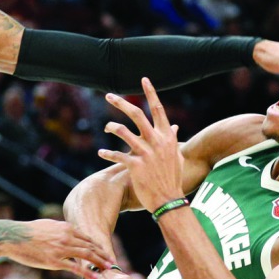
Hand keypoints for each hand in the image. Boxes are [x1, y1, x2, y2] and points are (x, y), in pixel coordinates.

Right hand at [0, 219, 114, 277]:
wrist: (14, 237)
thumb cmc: (28, 231)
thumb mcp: (48, 225)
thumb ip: (61, 230)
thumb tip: (68, 232)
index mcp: (66, 228)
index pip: (87, 238)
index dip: (97, 246)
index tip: (104, 252)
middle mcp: (67, 237)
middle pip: (91, 246)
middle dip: (103, 255)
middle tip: (112, 262)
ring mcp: (62, 249)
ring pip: (87, 256)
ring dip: (100, 263)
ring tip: (109, 269)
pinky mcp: (54, 261)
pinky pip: (75, 267)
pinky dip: (88, 273)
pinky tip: (96, 278)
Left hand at [100, 78, 183, 212]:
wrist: (169, 199)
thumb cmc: (173, 177)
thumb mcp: (176, 155)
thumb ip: (174, 138)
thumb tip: (175, 126)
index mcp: (167, 136)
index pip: (158, 108)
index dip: (151, 92)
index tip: (144, 79)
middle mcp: (156, 141)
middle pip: (136, 114)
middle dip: (121, 102)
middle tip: (108, 95)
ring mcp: (145, 152)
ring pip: (123, 132)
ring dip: (112, 127)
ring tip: (106, 126)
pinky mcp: (135, 166)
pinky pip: (117, 155)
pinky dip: (107, 153)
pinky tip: (101, 152)